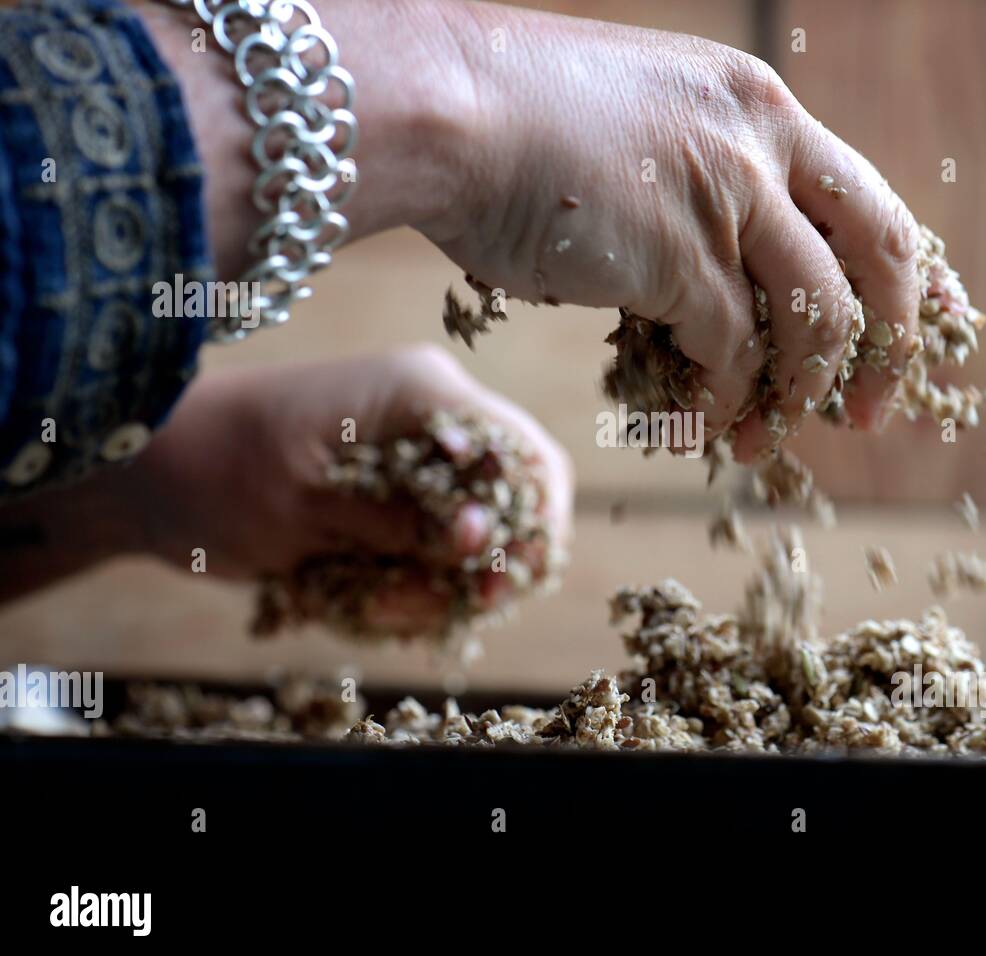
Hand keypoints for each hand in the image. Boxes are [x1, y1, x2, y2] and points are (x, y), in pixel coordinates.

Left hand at [122, 346, 572, 629]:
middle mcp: (432, 419)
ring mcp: (416, 457)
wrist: (149, 471)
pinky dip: (411, 585)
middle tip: (456, 607)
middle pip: (516, 497)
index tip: (498, 581)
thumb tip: (481, 536)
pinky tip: (363, 595)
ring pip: (478, 535)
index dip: (530, 522)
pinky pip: (436, 550)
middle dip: (492, 562)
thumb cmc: (217, 470)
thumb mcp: (305, 504)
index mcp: (421, 394)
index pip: (523, 453)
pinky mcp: (396, 493)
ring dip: (441, 584)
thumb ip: (399, 520)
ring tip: (377, 603)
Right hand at [141, 0, 921, 462]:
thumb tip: (722, 283)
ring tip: (762, 440)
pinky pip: (733, 352)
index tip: (933, 327)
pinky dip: (724, 400)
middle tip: (868, 412)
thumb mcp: (642, 133)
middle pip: (880, 252)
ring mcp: (726, 195)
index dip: (914, 273)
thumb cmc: (515, 125)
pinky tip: (700, 427)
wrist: (442, 109)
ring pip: (815, 316)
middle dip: (889, 345)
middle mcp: (759, 141)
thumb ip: (700, 192)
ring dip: (800, 391)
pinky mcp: (680, 255)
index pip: (870, 197)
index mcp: (756, 105)